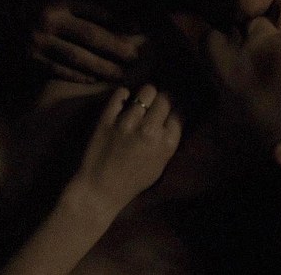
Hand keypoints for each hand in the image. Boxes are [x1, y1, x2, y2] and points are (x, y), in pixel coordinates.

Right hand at [29, 0, 147, 82]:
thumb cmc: (38, 4)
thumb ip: (90, 8)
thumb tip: (124, 21)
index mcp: (60, 2)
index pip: (96, 12)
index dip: (119, 21)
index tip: (138, 29)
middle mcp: (49, 21)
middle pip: (90, 36)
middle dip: (116, 47)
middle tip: (135, 57)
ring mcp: (38, 41)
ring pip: (77, 57)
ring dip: (101, 67)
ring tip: (120, 74)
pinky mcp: (30, 59)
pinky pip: (60, 70)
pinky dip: (79, 76)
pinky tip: (94, 80)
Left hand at [73, 85, 181, 211]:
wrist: (101, 188)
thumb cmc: (133, 180)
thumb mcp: (161, 163)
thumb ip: (169, 138)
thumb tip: (175, 113)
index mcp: (166, 143)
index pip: (180, 112)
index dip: (176, 109)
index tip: (171, 110)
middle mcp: (150, 130)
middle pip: (166, 98)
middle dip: (164, 99)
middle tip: (158, 104)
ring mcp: (127, 122)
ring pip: (147, 91)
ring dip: (146, 95)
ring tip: (142, 101)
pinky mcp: (107, 118)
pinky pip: (121, 93)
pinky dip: (124, 95)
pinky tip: (124, 101)